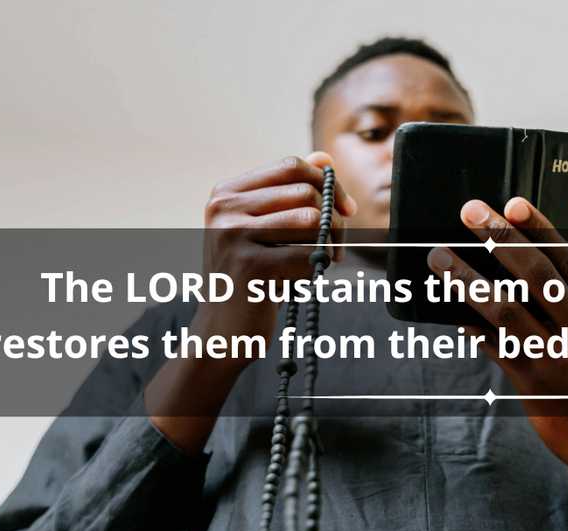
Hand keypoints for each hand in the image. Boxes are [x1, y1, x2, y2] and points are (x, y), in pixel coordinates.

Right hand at [194, 152, 357, 366]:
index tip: (345, 209)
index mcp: (226, 193)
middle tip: (336, 246)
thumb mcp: (265, 230)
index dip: (327, 183)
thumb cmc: (252, 278)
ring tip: (320, 264)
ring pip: (312, 221)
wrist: (221, 333)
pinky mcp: (250, 267)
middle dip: (334, 219)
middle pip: (306, 192)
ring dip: (329, 244)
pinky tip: (301, 282)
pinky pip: (309, 256)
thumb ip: (292, 193)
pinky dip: (316, 270)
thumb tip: (326, 160)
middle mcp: (224, 209)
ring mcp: (233, 236)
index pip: (291, 165)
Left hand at [425, 197, 567, 530]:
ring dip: (468, 278)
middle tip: (469, 211)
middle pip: (538, 274)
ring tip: (438, 256)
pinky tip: (447, 307)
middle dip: (500, 237)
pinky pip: (493, 345)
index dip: (540, 228)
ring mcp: (559, 358)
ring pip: (505, 308)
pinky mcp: (533, 382)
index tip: (513, 202)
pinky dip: (469, 323)